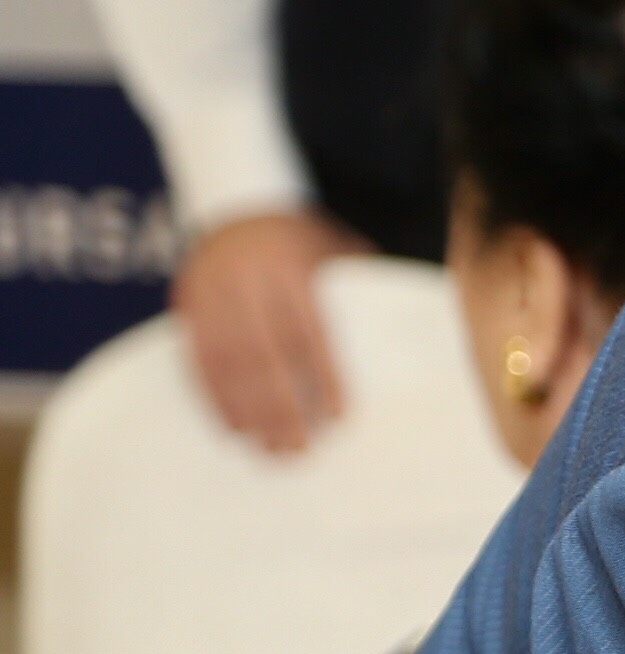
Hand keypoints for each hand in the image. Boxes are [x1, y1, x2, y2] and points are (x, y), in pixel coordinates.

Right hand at [168, 208, 361, 452]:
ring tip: (266, 448)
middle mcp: (247, 285)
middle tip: (297, 449)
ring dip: (246, 411)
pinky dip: (214, 397)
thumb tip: (404, 323)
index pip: (308, 332)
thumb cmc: (297, 235)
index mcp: (289, 270)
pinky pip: (198, 359)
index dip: (323, 376)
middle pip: (264, 355)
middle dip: (280, 406)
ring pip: (227, 363)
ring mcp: (212, 297)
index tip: (338, 417)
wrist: (233, 204)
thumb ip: (360, 281)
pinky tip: (233, 427)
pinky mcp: (189, 308)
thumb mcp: (333, 245)